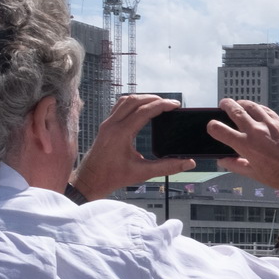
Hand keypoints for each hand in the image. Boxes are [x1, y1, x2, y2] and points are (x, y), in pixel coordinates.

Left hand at [69, 95, 193, 197]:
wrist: (90, 180)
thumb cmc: (113, 177)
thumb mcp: (143, 173)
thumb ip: (167, 167)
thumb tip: (188, 163)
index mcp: (121, 134)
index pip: (144, 111)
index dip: (162, 105)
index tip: (175, 105)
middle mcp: (112, 125)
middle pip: (135, 100)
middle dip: (154, 99)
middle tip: (170, 104)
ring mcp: (107, 123)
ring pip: (126, 100)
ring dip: (143, 98)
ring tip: (158, 103)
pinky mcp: (105, 125)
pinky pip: (119, 106)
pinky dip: (133, 103)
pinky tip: (142, 108)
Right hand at [206, 99, 278, 194]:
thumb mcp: (254, 174)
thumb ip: (235, 165)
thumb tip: (222, 161)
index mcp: (245, 145)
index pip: (220, 130)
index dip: (212, 126)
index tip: (212, 126)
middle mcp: (256, 131)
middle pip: (235, 110)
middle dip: (226, 105)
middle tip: (222, 105)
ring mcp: (269, 125)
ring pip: (251, 106)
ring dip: (241, 103)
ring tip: (238, 104)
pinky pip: (266, 110)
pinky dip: (257, 107)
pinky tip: (256, 109)